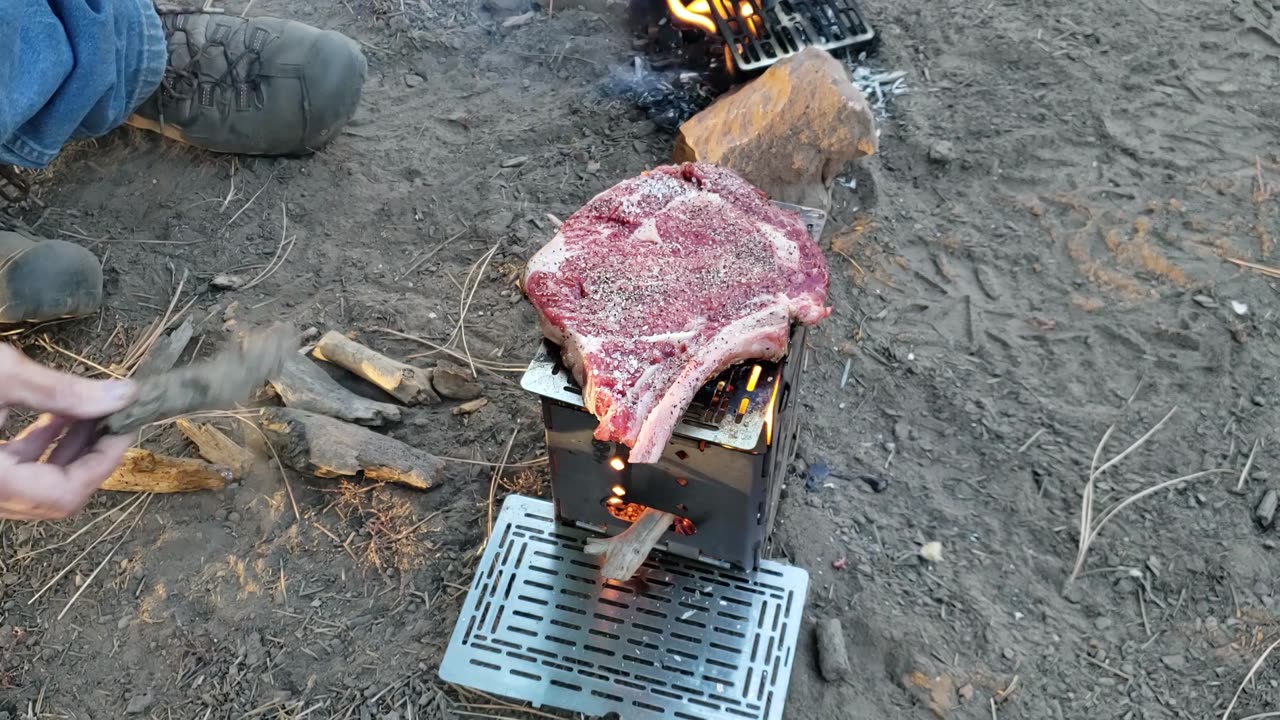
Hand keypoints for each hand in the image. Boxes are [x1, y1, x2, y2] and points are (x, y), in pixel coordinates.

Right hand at [0, 344, 137, 519]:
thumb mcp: (0, 375)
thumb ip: (62, 391)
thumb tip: (125, 395)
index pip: (64, 494)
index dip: (103, 462)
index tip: (127, 426)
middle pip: (54, 494)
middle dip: (91, 453)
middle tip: (117, 416)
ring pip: (36, 482)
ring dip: (69, 448)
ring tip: (94, 410)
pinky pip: (16, 471)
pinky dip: (40, 447)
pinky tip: (60, 414)